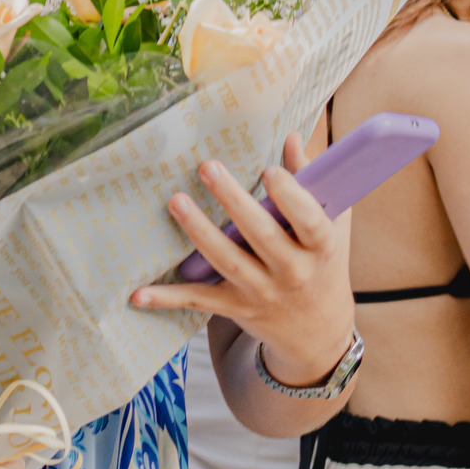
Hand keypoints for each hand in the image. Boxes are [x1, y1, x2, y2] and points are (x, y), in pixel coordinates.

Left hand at [131, 132, 354, 386]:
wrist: (318, 332)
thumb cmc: (323, 264)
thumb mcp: (331, 225)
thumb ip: (311, 182)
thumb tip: (291, 137)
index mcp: (321, 247)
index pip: (310, 222)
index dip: (291, 198)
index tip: (269, 170)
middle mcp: (292, 272)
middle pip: (262, 236)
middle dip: (234, 202)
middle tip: (208, 167)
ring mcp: (262, 292)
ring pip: (227, 262)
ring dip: (200, 232)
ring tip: (176, 201)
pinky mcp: (236, 307)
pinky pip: (199, 300)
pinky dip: (168, 299)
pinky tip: (138, 294)